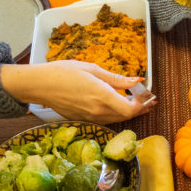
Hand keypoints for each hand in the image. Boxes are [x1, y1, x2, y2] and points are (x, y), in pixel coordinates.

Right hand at [0, 61, 155, 122]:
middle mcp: (98, 111)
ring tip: (138, 104)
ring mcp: (91, 118)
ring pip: (117, 119)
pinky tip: (118, 106)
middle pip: (126, 116)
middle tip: (149, 101)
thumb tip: (138, 81)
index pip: (130, 109)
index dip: (143, 105)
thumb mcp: (93, 70)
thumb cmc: (64, 72)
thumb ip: (117, 79)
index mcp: (102, 96)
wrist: (40, 85)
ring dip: (129, 112)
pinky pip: (106, 120)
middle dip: (140, 109)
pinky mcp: (84, 120)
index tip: (149, 97)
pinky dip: (116, 114)